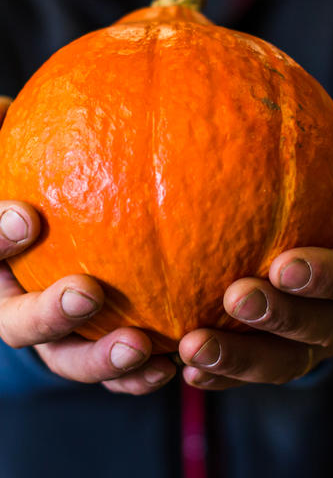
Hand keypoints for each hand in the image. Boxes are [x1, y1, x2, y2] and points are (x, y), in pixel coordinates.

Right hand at [0, 97, 175, 394]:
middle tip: (87, 292)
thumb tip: (5, 103)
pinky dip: (135, 374)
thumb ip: (9, 135)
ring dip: (101, 359)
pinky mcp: (90, 346)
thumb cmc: (36, 179)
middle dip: (49, 314)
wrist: (52, 226)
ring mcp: (51, 333)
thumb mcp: (17, 155)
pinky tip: (172, 361)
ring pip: (66, 357)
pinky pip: (110, 369)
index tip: (27, 216)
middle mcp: (11, 302)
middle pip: (16, 324)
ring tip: (141, 347)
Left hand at [179, 89, 332, 389]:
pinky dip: (222, 374)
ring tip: (189, 347)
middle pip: (320, 329)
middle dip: (278, 318)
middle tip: (234, 298)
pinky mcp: (282, 354)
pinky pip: (252, 372)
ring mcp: (314, 340)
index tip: (284, 263)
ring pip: (281, 362)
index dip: (327, 276)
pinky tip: (181, 368)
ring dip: (238, 358)